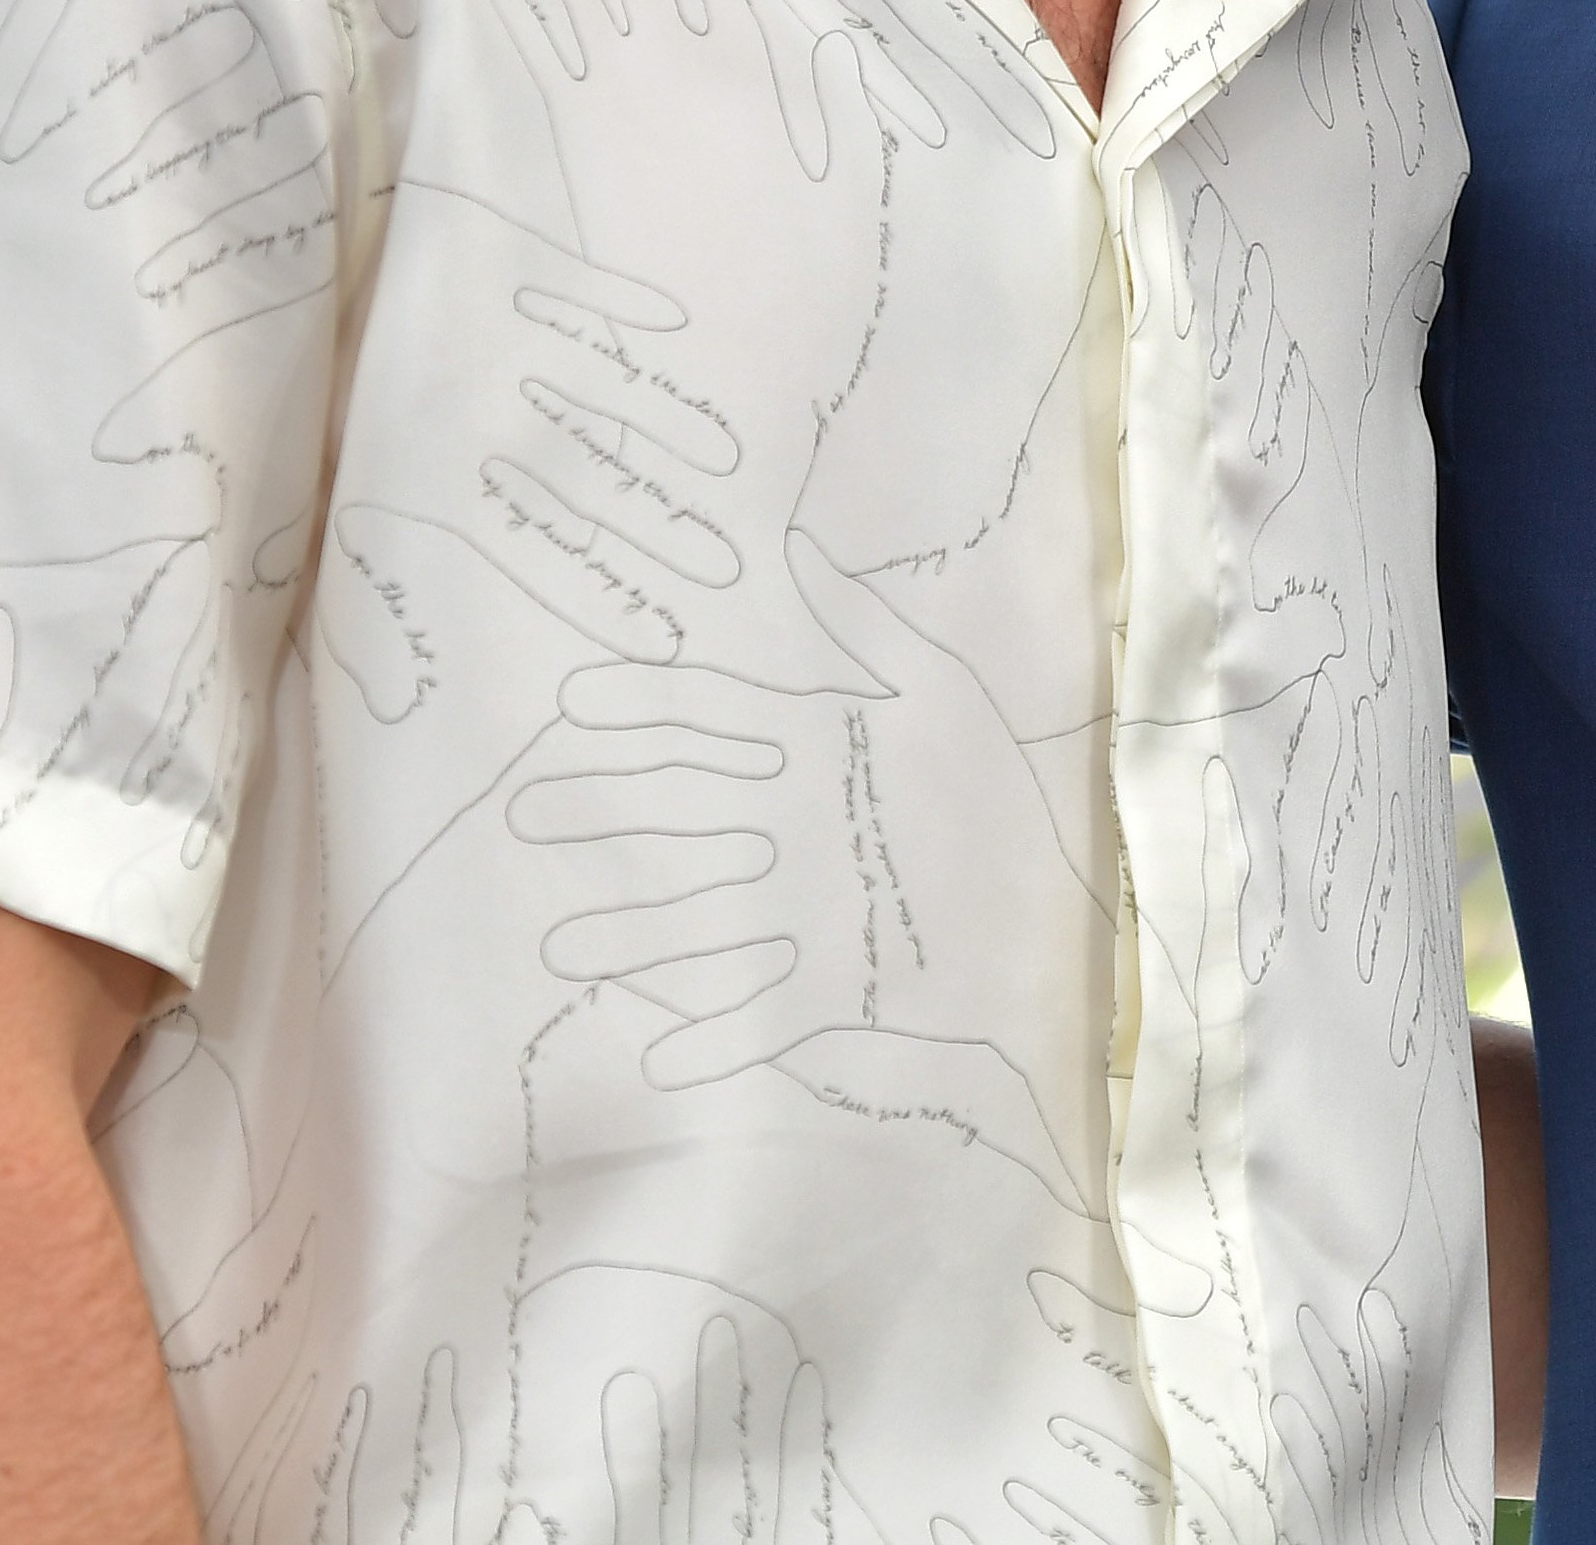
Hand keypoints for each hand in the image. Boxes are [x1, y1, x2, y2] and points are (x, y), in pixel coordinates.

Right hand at [506, 535, 1118, 1215]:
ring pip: (696, 923)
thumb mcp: (933, 682)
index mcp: (799, 751)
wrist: (1069, 882)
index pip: (704, 721)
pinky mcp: (827, 990)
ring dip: (633, 937)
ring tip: (565, 944)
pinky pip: (753, 1022)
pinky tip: (659, 1055)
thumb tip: (791, 540)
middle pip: (676, 819)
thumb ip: (856, 622)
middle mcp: (778, 831)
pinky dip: (708, 1042)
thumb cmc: (994, 768)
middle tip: (527, 811)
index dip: (646, 710)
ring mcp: (794, 912)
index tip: (577, 701)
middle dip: (605, 816)